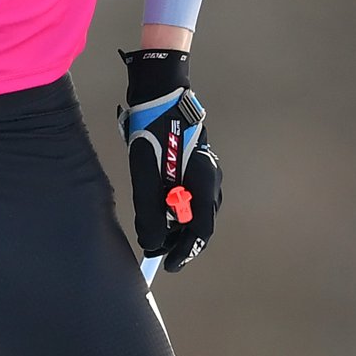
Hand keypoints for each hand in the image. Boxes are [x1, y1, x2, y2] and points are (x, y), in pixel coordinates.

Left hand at [120, 47, 220, 267]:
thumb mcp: (146, 175)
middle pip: (201, 222)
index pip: (200, 229)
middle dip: (180, 241)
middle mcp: (210, 177)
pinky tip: (160, 207)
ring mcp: (205, 169)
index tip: (168, 265)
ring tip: (156, 231)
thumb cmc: (152, 129)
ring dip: (178, 225)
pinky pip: (191, 195)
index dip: (185, 251)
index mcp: (203, 181)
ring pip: (197, 209)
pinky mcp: (195, 163)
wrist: (159, 91)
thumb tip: (151, 243)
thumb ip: (150, 211)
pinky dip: (177, 208)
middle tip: (157, 250)